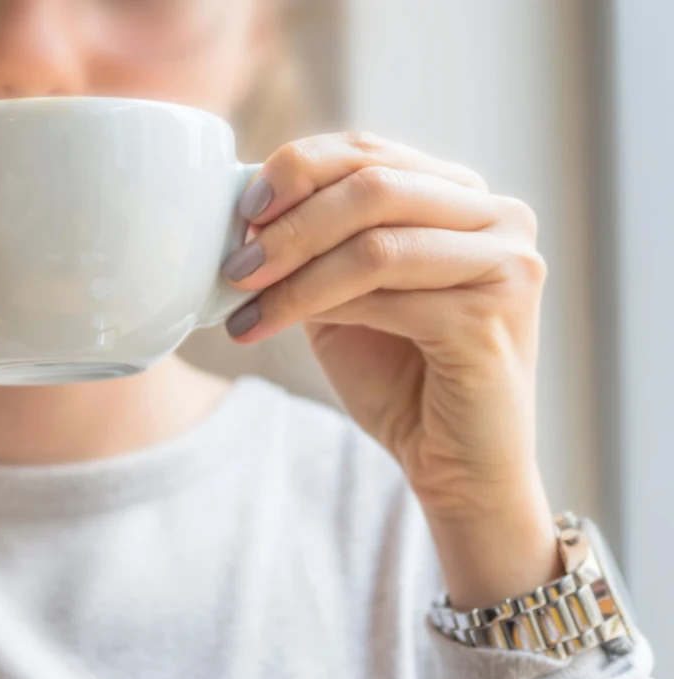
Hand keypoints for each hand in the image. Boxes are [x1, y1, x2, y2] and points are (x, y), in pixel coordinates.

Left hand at [223, 132, 561, 608]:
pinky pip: (385, 294)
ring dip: (293, 272)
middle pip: (372, 184)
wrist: (456, 466)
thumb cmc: (401, 379)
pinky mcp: (493, 314)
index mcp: (461, 197)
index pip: (369, 151)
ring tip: (242, 301)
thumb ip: (317, 247)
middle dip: (289, 223)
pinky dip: (315, 306)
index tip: (242, 209)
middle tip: (234, 263)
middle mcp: (498, 217)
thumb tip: (246, 211)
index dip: (297, 169)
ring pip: (374, 241)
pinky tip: (269, 327)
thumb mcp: (346, 297)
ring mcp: (505, 262)